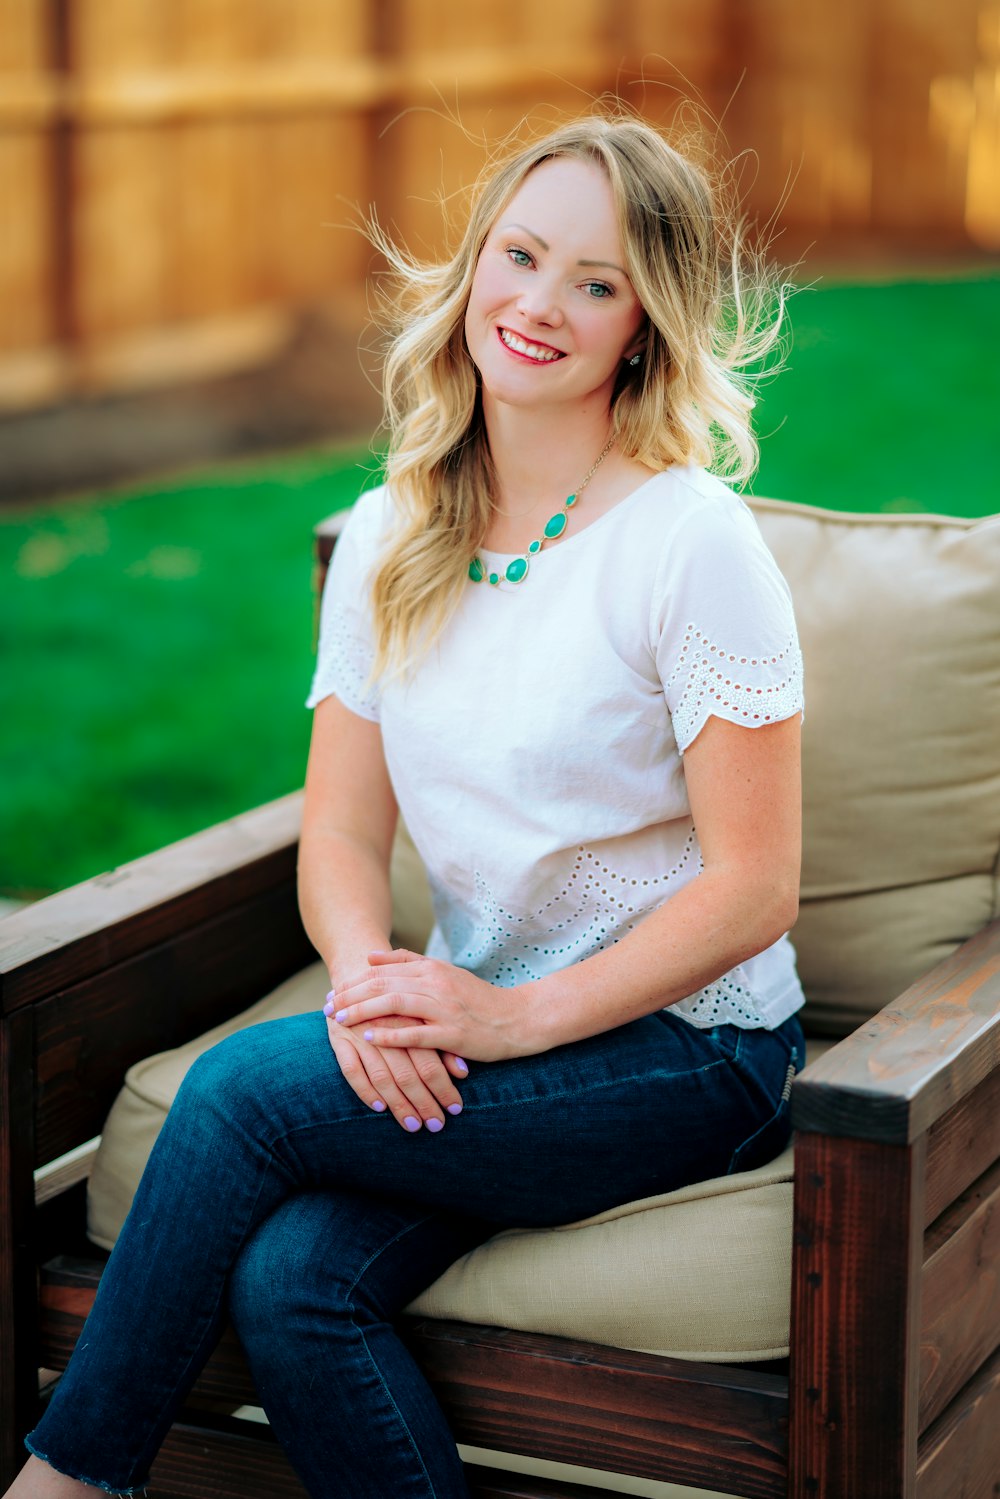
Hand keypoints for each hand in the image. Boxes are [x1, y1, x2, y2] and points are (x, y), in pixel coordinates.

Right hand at [325, 1008, 468, 1132]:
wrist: (356, 971)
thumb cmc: (398, 1000)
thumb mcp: (421, 1015)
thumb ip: (441, 1043)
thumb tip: (463, 1072)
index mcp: (410, 1019)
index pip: (430, 1061)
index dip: (443, 1087)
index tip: (455, 1110)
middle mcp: (386, 1028)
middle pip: (408, 1073)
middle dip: (424, 1102)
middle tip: (436, 1125)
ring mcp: (360, 1035)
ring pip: (382, 1076)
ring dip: (398, 1104)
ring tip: (413, 1125)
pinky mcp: (338, 1040)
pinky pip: (351, 1070)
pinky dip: (364, 1090)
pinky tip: (379, 1107)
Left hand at [331, 950, 531, 1062]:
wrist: (517, 1019)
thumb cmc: (477, 999)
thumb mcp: (444, 973)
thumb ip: (408, 962)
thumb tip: (370, 956)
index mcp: (431, 969)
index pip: (382, 971)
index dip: (354, 982)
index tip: (333, 992)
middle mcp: (435, 984)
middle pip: (383, 985)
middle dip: (350, 996)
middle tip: (326, 1007)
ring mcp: (444, 1008)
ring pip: (394, 1005)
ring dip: (362, 1012)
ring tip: (339, 1021)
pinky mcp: (453, 1033)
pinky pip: (416, 1034)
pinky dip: (391, 1035)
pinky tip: (370, 1039)